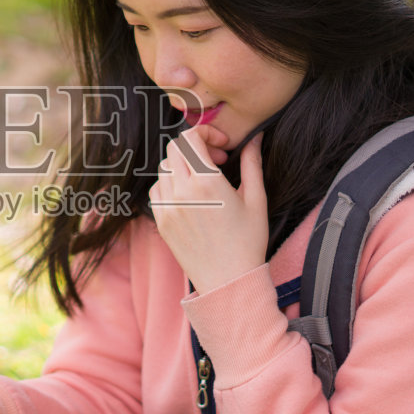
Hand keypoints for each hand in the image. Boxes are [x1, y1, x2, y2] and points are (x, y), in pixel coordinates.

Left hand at [149, 129, 267, 292]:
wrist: (229, 281)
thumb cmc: (248, 242)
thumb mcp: (257, 199)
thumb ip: (252, 163)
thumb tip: (254, 138)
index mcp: (206, 183)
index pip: (190, 138)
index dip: (206, 133)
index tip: (222, 146)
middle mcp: (182, 193)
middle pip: (175, 149)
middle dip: (195, 147)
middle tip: (216, 161)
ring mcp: (168, 208)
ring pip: (164, 168)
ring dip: (183, 165)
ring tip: (204, 179)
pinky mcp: (162, 222)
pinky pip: (157, 190)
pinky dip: (170, 184)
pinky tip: (189, 195)